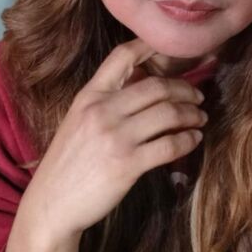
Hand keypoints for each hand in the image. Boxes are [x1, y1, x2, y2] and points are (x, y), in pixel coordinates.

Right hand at [6, 38, 205, 251]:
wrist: (51, 205)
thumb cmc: (67, 164)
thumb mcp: (78, 121)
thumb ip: (105, 103)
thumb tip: (145, 89)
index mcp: (89, 96)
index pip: (121, 57)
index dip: (148, 46)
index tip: (171, 47)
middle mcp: (102, 110)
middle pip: (156, 86)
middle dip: (185, 89)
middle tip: (198, 96)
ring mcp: (115, 137)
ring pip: (168, 114)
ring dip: (191, 114)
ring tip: (200, 118)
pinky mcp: (127, 164)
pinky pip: (169, 145)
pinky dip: (188, 140)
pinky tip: (194, 140)